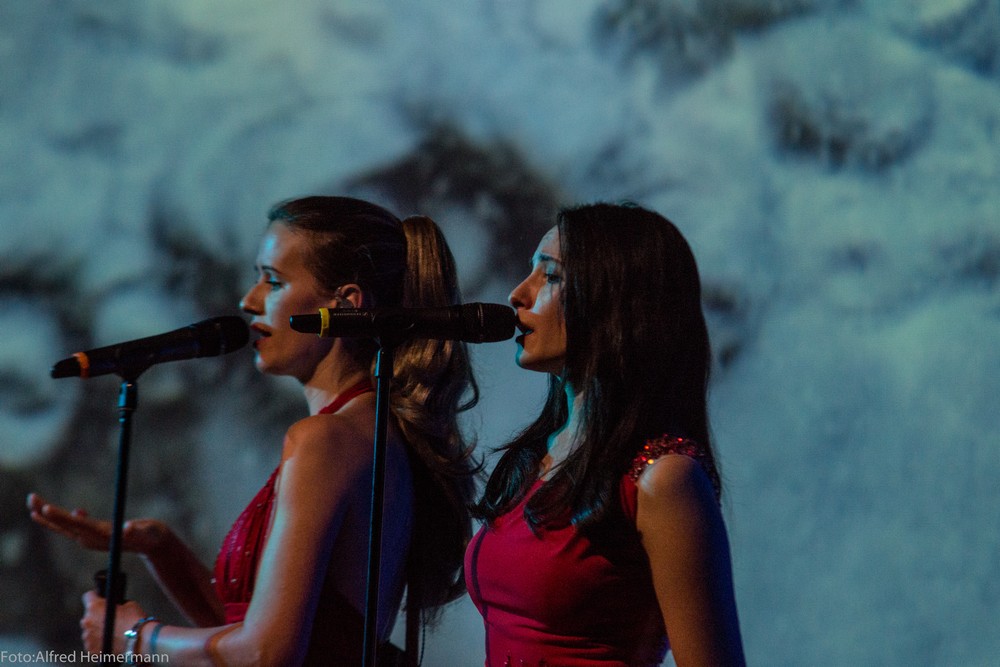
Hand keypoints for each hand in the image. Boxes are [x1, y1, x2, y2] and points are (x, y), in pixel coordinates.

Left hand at [27, 493, 169, 555]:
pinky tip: (61, 511)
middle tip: (31, 498)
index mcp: (103, 535)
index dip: (61, 516)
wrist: (153, 545)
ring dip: (49, 516)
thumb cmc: (152, 536)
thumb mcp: (148, 531)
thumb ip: (138, 530)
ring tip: (33, 503)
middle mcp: (93, 539)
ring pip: (65, 527)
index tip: (46, 508)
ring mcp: (92, 539)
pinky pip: (74, 527)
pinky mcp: (94, 537)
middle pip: (65, 525)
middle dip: (47, 513)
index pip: (77, 524)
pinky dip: (63, 518)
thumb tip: (127, 528)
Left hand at [80, 590, 147, 654]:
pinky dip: (99, 643)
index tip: (101, 600)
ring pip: (90, 631)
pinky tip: (110, 642)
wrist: (139, 640)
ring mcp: (87, 637)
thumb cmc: (134, 620)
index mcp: (94, 607)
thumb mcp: (128, 604)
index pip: (88, 596)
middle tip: (110, 620)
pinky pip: (92, 644)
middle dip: (97, 617)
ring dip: (97, 631)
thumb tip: (114, 607)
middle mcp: (87, 621)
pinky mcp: (90, 650)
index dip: (96, 597)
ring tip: (112, 633)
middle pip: (89, 616)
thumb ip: (116, 604)